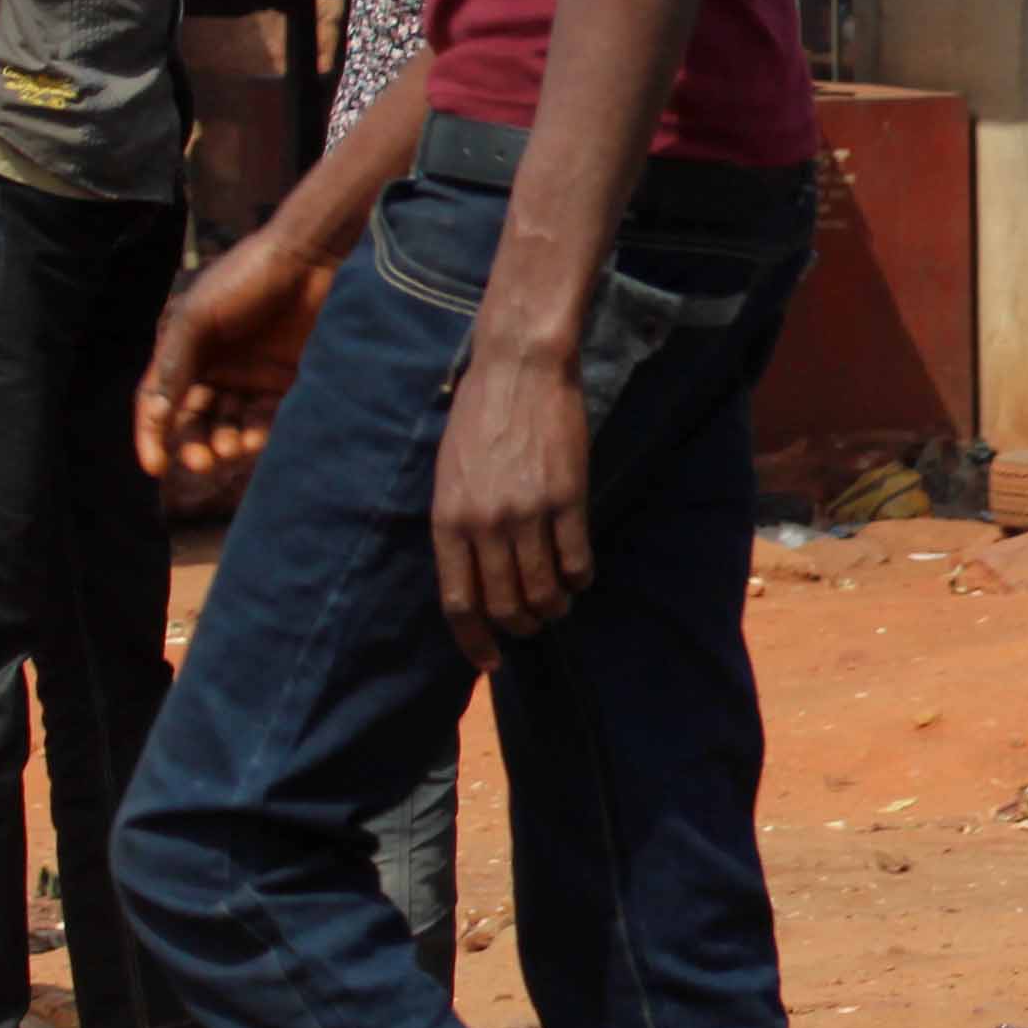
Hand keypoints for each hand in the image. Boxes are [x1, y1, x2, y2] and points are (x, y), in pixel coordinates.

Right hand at [137, 232, 333, 477]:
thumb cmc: (244, 278)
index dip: (152, 434)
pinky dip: (258, 432)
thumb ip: (174, 364)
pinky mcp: (285, 379)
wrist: (310, 258)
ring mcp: (249, 374)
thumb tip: (154, 416)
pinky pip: (266, 416)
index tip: (156, 466)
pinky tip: (255, 441)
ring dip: (226, 442)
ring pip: (229, 423)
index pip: (158, 401)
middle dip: (195, 443)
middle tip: (202, 462)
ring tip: (231, 449)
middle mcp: (213, 366)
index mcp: (182, 350)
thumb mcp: (197, 316)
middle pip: (194, 419)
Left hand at [431, 334, 594, 667]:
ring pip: (542, 591)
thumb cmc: (479, 416)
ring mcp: (528, 513)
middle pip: (503, 605)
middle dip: (519, 626)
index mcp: (448, 519)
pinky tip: (578, 574)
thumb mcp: (449, 473)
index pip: (459, 601)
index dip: (474, 640)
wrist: (519, 369)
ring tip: (557, 603)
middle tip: (532, 623)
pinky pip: (576, 561)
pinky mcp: (567, 499)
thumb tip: (473, 571)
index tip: (489, 659)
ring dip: (552, 607)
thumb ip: (458, 523)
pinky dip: (578, 579)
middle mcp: (485, 524)